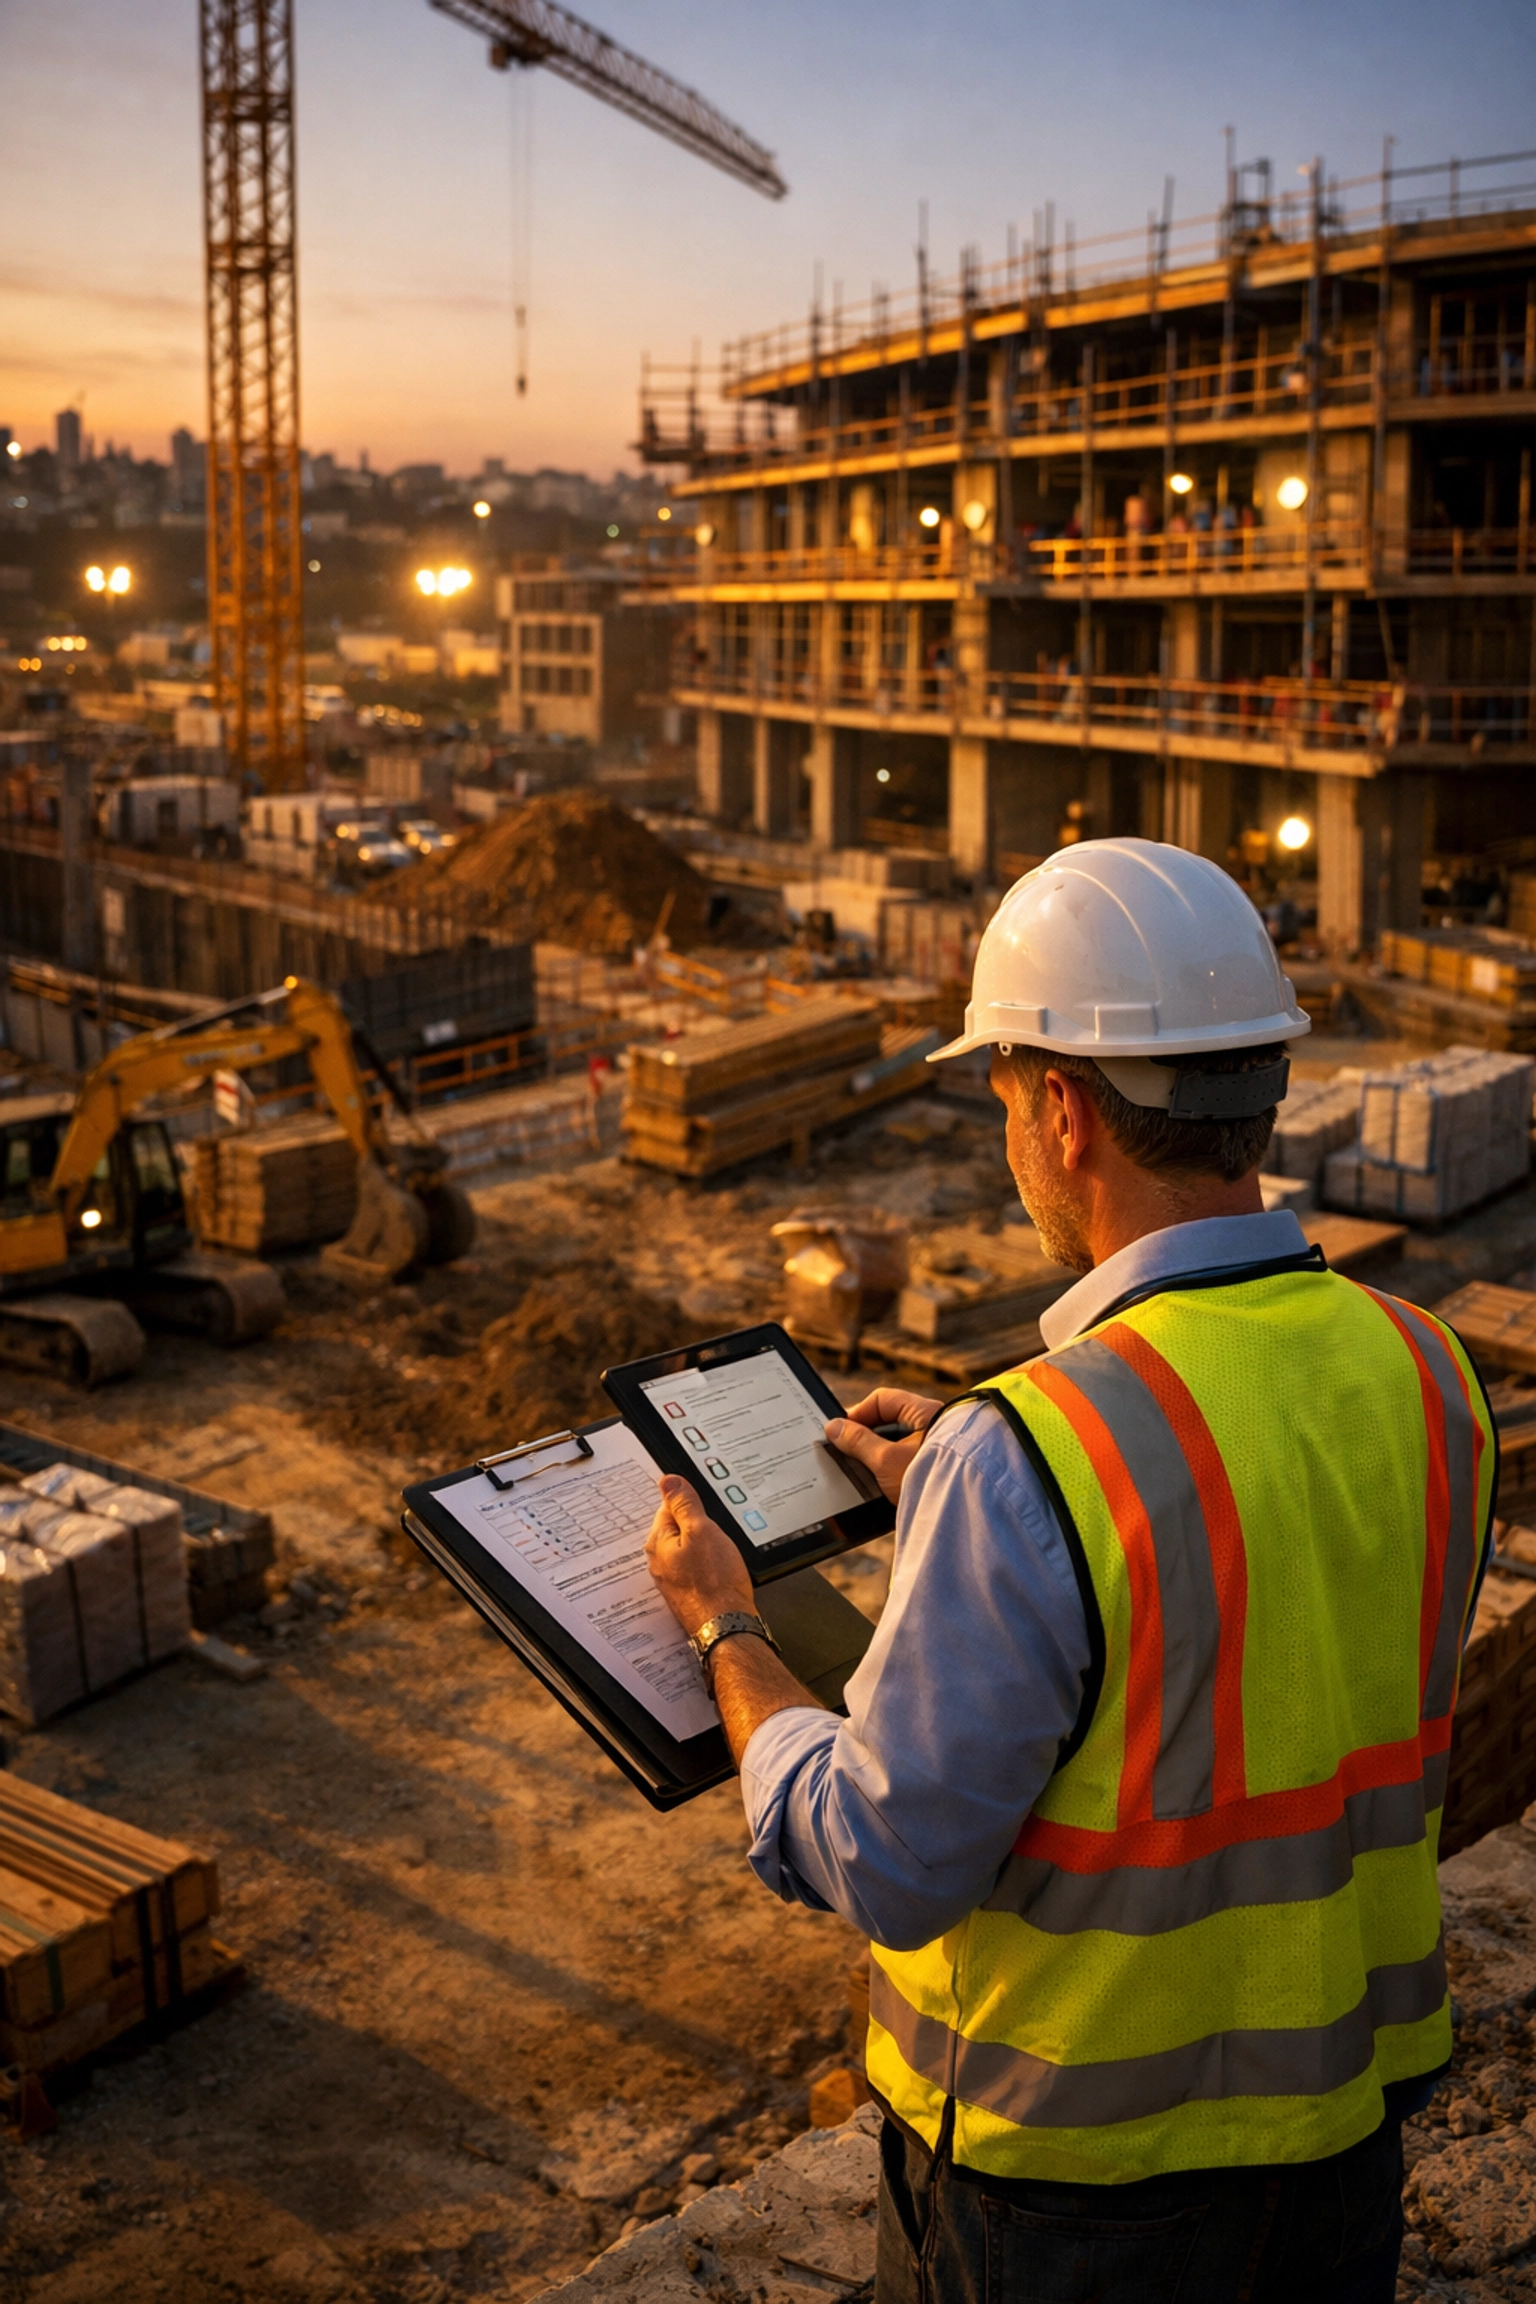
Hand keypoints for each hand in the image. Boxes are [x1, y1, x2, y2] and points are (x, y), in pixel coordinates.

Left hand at [645, 1475, 753, 1638]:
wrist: (728, 1625)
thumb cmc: (716, 1583)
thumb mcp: (702, 1530)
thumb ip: (684, 1503)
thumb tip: (668, 1481)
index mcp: (658, 1542)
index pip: (668, 1506)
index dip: (691, 1505)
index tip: (706, 1511)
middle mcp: (660, 1561)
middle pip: (679, 1528)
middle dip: (700, 1527)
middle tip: (717, 1537)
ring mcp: (673, 1578)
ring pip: (690, 1548)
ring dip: (706, 1547)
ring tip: (721, 1557)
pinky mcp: (687, 1591)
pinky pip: (696, 1567)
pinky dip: (708, 1565)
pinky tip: (720, 1571)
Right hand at [824, 1387, 942, 1506]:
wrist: (959, 1515)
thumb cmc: (930, 1480)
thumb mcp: (886, 1460)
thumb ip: (858, 1441)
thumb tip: (834, 1428)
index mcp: (926, 1412)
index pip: (883, 1400)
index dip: (858, 1413)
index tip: (839, 1431)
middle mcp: (933, 1425)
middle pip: (888, 1421)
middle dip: (864, 1436)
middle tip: (844, 1450)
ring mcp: (935, 1448)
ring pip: (895, 1443)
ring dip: (875, 1455)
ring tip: (858, 1470)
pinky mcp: (934, 1469)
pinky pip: (904, 1461)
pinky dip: (888, 1468)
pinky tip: (877, 1483)